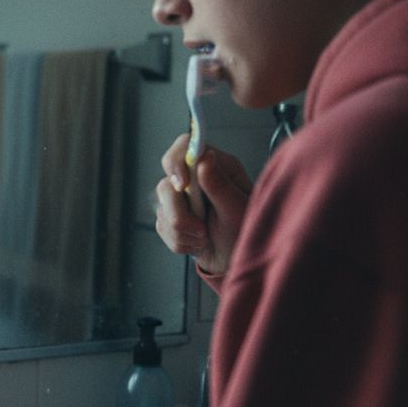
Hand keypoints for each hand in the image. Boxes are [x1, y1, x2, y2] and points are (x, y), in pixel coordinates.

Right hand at [155, 132, 251, 275]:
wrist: (237, 260)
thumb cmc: (246, 232)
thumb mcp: (237, 209)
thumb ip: (219, 184)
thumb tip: (204, 157)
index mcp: (217, 166)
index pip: (185, 146)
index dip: (176, 162)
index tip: (182, 186)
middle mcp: (196, 178)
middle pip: (166, 184)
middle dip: (180, 213)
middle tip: (202, 229)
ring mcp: (181, 197)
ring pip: (161, 209)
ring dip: (182, 232)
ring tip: (204, 238)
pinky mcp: (171, 215)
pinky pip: (161, 227)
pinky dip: (180, 241)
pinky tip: (198, 243)